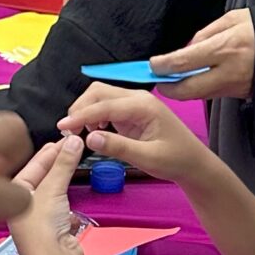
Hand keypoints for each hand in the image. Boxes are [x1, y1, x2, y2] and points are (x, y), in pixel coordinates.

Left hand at [12, 134, 86, 254]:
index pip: (32, 165)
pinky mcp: (55, 230)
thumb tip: (72, 143)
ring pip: (54, 193)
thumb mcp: (52, 188)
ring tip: (74, 165)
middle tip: (71, 147)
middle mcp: (23, 206)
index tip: (63, 140)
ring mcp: (39, 219)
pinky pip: (64, 210)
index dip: (48, 152)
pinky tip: (73, 202)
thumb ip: (63, 164)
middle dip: (57, 164)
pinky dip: (70, 206)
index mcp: (14, 194)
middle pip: (43, 178)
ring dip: (64, 182)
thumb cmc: (39, 231)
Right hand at [58, 84, 210, 183]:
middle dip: (80, 109)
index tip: (62, 127)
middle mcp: (138, 99)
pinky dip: (93, 115)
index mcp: (144, 106)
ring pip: (100, 96)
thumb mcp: (147, 158)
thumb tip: (90, 138)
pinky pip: (105, 106)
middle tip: (69, 132)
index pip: (104, 105)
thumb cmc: (175, 160)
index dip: (80, 115)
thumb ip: (119, 147)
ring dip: (84, 111)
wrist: (192, 162)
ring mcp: (134, 103)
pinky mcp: (130, 111)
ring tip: (78, 133)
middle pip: (98, 92)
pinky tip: (93, 131)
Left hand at [155, 9, 254, 102]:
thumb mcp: (232, 19)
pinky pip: (212, 94)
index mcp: (225, 48)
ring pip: (199, 95)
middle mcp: (228, 71)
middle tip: (159, 81)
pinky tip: (192, 80)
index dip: (162, 66)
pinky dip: (199, 89)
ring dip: (182, 90)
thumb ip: (206, 34)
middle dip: (168, 89)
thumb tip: (187, 50)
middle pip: (188, 90)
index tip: (153, 65)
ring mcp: (234, 86)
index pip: (183, 62)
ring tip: (171, 79)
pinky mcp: (239, 94)